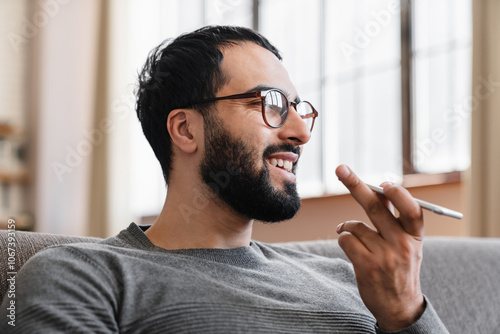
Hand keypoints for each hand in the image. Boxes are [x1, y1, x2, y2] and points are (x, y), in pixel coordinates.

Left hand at [335, 164, 424, 330]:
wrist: (399, 307)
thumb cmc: (400, 268)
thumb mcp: (406, 244)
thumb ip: (393, 218)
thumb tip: (377, 188)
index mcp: (416, 237)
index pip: (411, 209)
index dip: (397, 193)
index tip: (384, 182)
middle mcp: (402, 245)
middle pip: (375, 207)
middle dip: (355, 184)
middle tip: (340, 169)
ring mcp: (384, 256)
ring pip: (354, 225)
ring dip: (347, 227)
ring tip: (353, 237)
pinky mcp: (366, 266)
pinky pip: (345, 239)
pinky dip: (343, 238)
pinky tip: (351, 248)